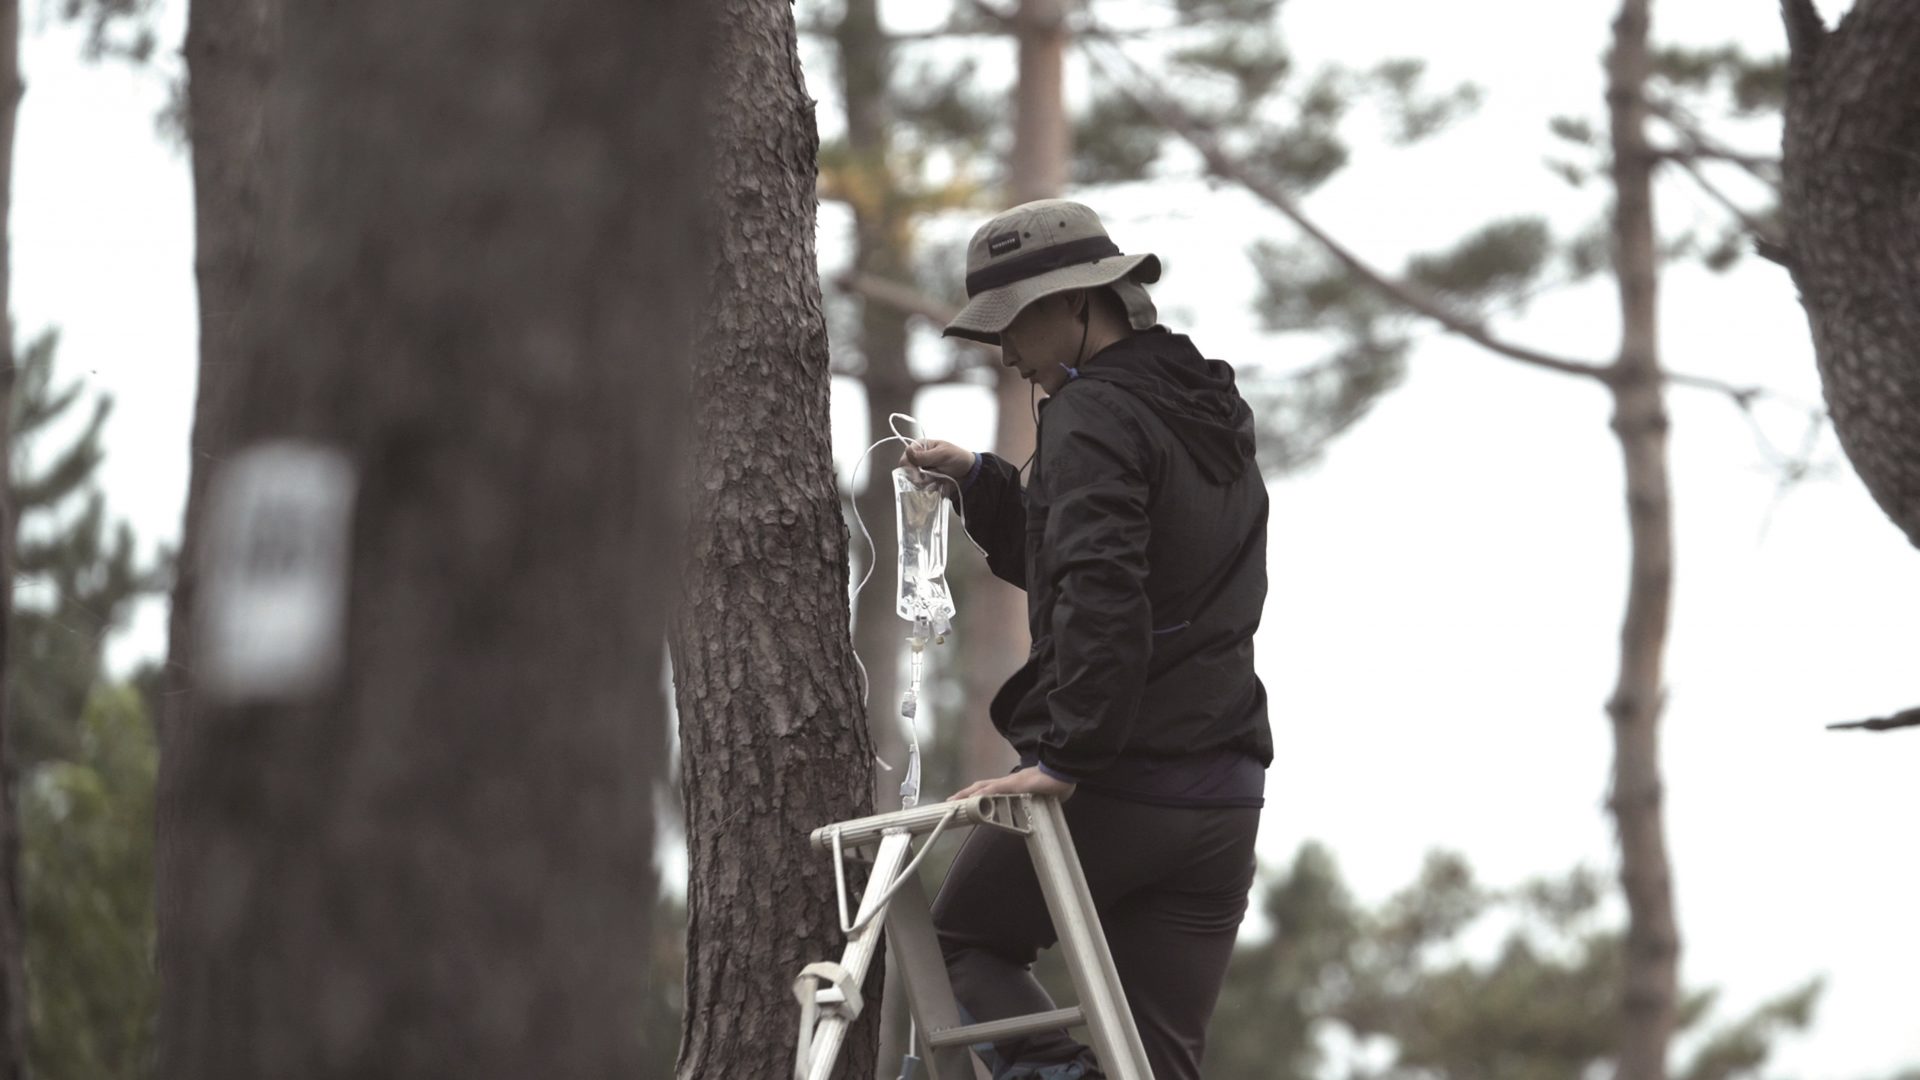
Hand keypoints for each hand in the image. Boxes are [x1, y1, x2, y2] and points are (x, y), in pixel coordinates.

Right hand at [901, 439, 974, 484]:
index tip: (918, 474)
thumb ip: (924, 456)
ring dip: (926, 483)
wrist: (969, 474)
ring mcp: (922, 472)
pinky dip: (930, 488)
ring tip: (938, 478)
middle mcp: (918, 459)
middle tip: (931, 477)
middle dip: (918, 477)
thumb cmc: (958, 458)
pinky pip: (921, 488)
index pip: (906, 458)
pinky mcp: (927, 482)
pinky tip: (938, 484)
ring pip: (914, 482)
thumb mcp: (942, 454)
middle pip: (907, 472)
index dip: (909, 467)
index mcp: (920, 447)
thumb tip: (907, 451)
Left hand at [949, 767, 1075, 801]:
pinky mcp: (1016, 784)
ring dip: (967, 794)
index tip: (964, 801)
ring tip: (953, 801)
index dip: (976, 794)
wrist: (1066, 772)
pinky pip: (995, 789)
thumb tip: (1041, 815)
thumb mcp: (1043, 798)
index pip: (991, 790)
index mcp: (1015, 785)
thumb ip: (1037, 804)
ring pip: (984, 787)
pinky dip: (982, 794)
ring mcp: (1011, 782)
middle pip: (981, 786)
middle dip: (964, 794)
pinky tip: (971, 799)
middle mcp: (1009, 781)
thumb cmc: (1057, 782)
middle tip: (950, 801)